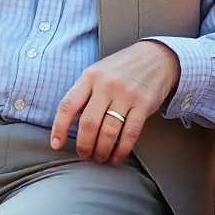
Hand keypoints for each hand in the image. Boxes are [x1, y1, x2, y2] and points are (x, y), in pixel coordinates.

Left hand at [50, 40, 180, 163]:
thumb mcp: (99, 72)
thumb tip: (69, 124)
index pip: (68, 105)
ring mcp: (126, 94)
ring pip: (109, 132)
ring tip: (100, 157)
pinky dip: (121, 150)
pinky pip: (130, 133)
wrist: (157, 57)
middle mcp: (106, 84)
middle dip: (84, 145)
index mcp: (90, 76)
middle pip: (89, 123)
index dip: (59, 128)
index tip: (56, 145)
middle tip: (84, 155)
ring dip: (102, 150)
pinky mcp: (144, 103)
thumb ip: (84, 93)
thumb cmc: (123, 68)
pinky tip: (117, 156)